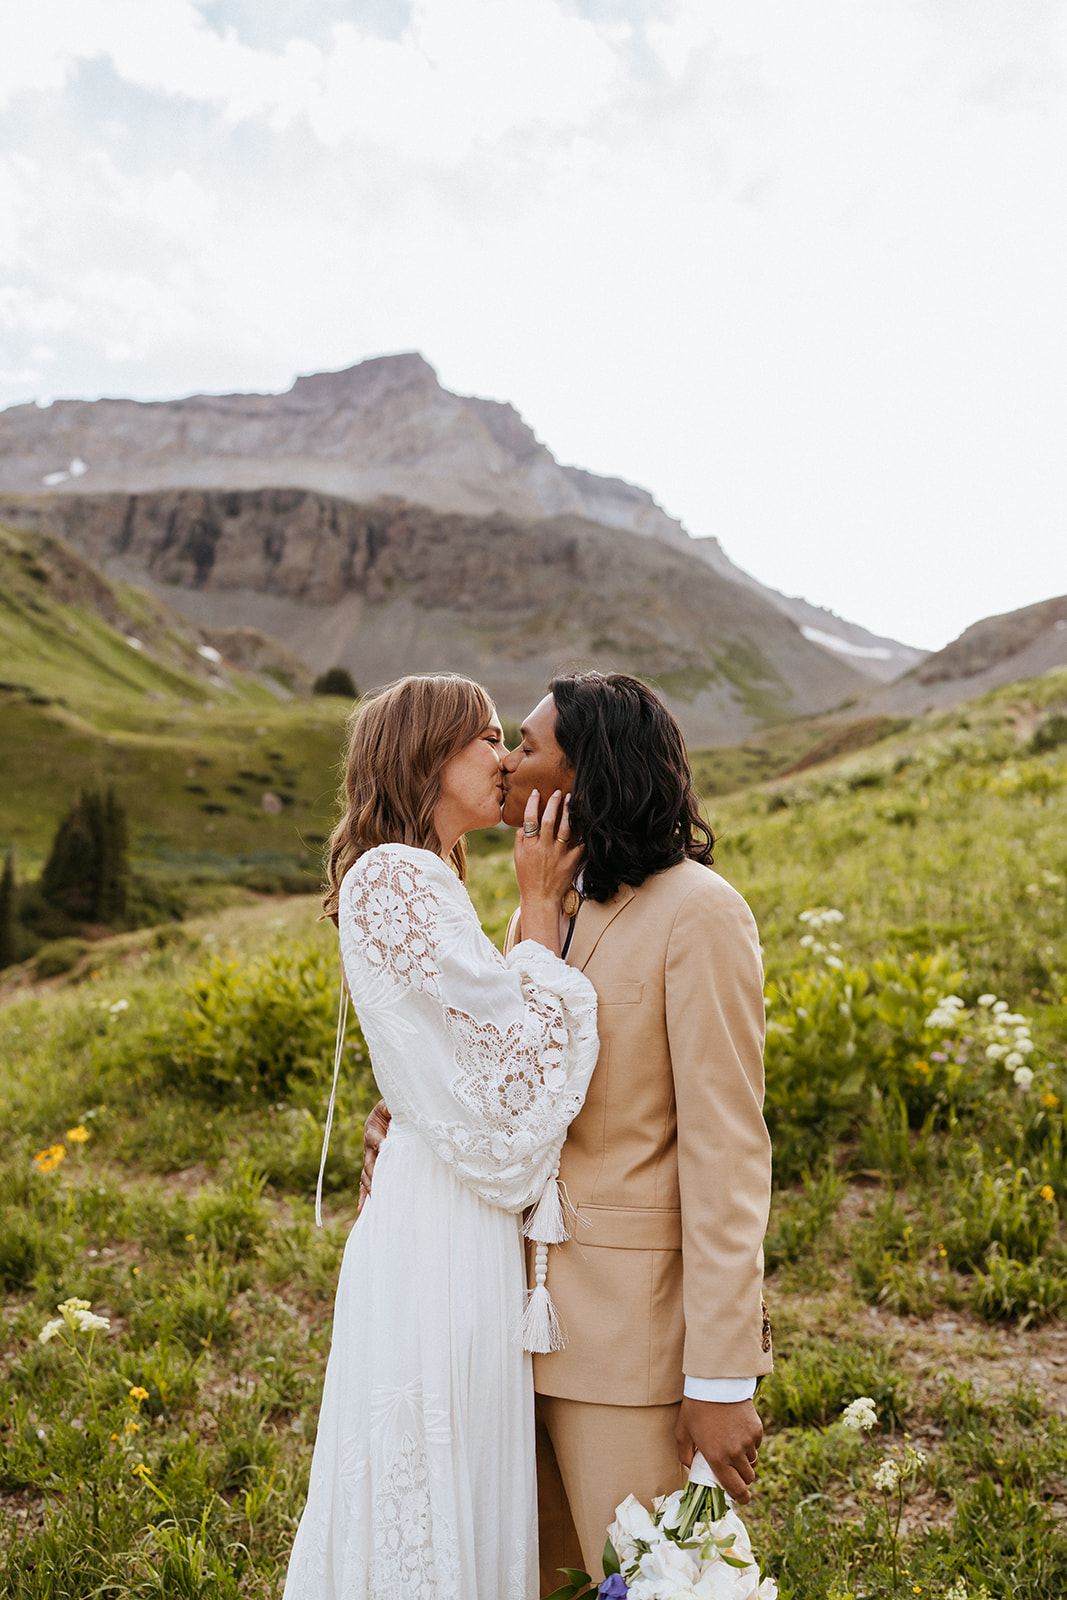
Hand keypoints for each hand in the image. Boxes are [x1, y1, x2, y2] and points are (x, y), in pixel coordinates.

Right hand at [357, 1100, 390, 1216]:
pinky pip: (365, 1182)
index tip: (384, 1149)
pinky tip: (362, 1210)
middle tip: (379, 1186)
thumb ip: (391, 1106)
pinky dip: (364, 1196)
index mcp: (372, 1130)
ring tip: (371, 1203)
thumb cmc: (391, 1108)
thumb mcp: (390, 1105)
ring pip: (366, 1175)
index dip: (379, 1145)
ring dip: (368, 1189)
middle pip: (369, 1163)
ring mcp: (369, 1157)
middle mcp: (368, 1146)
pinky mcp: (372, 1165)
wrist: (386, 1112)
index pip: (374, 1140)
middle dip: (373, 1175)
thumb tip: (392, 1108)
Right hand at [513, 789, 582, 953]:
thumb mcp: (518, 859)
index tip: (535, 792)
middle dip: (553, 803)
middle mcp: (544, 848)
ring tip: (570, 800)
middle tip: (557, 792)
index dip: (532, 804)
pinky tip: (584, 821)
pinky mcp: (570, 862)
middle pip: (548, 820)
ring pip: (564, 829)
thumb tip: (524, 825)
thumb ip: (520, 841)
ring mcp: (558, 855)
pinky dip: (582, 833)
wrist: (541, 899)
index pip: (530, 820)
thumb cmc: (528, 878)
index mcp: (530, 846)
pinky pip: (578, 844)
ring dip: (568, 812)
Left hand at [675, 1398, 762, 1504]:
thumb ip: (685, 1455)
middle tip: (732, 1469)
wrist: (714, 1382)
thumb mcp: (682, 1432)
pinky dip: (750, 1444)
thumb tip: (691, 1467)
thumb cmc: (695, 1408)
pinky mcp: (756, 1429)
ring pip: (752, 1461)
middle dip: (741, 1477)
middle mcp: (735, 1454)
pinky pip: (756, 1445)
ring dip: (745, 1460)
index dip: (741, 1498)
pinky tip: (738, 1432)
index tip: (741, 1498)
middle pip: (748, 1478)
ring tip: (732, 1447)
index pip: (736, 1489)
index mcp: (717, 1459)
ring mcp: (748, 1441)